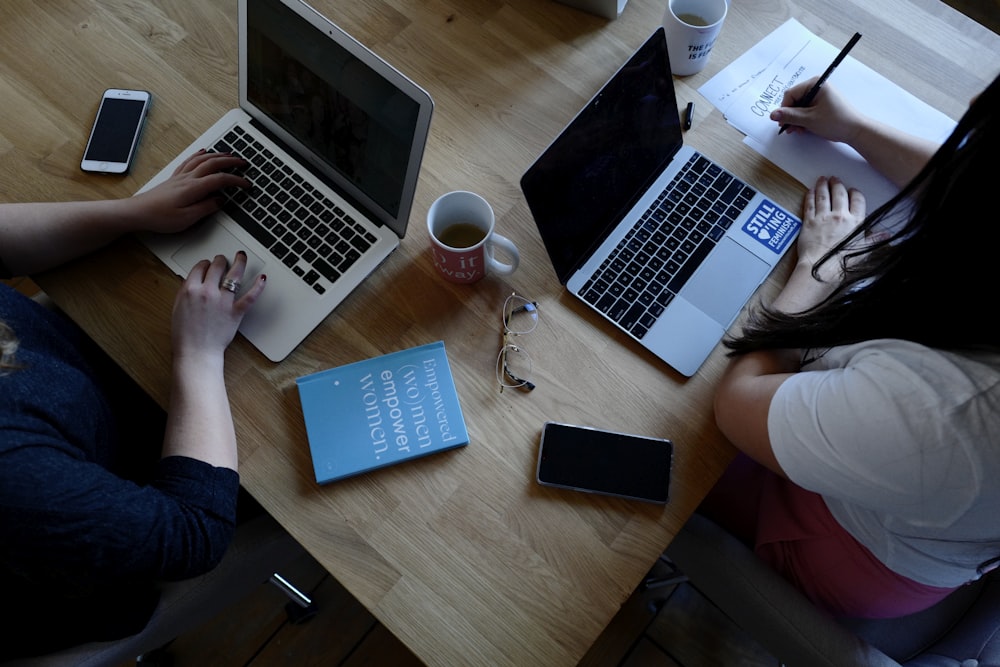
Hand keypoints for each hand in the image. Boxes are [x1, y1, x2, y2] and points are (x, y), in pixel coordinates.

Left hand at [128, 150, 248, 233]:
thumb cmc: (160, 217)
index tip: (247, 184)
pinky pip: (190, 160)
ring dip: (218, 155)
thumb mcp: (187, 219)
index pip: (221, 180)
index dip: (236, 181)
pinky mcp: (174, 178)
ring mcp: (180, 176)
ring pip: (202, 159)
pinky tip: (203, 152)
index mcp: (193, 188)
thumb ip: (206, 208)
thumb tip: (220, 200)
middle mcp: (187, 178)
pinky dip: (200, 154)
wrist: (138, 212)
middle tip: (243, 162)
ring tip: (229, 154)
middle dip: (231, 161)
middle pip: (213, 163)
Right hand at [171, 251, 265, 361]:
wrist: (196, 352)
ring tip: (241, 256)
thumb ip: (187, 292)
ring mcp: (223, 301)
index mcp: (190, 289)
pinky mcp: (235, 312)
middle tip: (223, 260)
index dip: (205, 263)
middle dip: (221, 260)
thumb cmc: (185, 334)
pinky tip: (262, 278)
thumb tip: (194, 282)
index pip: (200, 267)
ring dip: (239, 262)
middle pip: (217, 266)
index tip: (208, 264)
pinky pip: (250, 296)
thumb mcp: (178, 307)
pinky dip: (258, 286)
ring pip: (234, 274)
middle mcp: (207, 291)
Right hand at [770, 80, 864, 143]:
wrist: (855, 131)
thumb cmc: (836, 121)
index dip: (784, 109)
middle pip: (794, 101)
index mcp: (815, 84)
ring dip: (796, 120)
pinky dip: (803, 120)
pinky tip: (804, 129)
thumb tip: (772, 115)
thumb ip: (789, 116)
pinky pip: (806, 111)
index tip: (783, 122)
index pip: (790, 94)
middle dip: (791, 116)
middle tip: (791, 129)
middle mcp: (816, 87)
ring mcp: (819, 96)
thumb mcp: (809, 119)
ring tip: (799, 131)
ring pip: (798, 107)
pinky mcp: (821, 104)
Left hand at [798, 176, 867, 278]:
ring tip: (823, 179)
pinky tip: (811, 190)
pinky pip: (810, 204)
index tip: (853, 191)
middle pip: (839, 194)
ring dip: (823, 185)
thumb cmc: (842, 263)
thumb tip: (886, 234)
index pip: (858, 200)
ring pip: (824, 196)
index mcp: (855, 222)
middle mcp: (840, 216)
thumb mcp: (863, 251)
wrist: (821, 269)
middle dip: (838, 184)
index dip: (855, 193)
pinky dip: (810, 195)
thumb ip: (874, 239)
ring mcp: (823, 218)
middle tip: (835, 179)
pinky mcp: (809, 222)